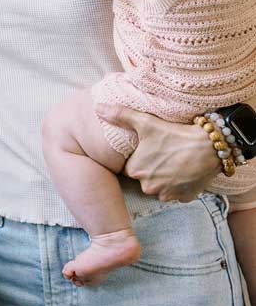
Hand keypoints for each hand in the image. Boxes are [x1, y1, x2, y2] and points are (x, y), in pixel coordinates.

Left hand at [96, 102, 219, 201]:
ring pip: (160, 187)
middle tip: (162, 154)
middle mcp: (149, 187)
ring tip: (173, 161)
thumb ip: (119, 115)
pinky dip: (179, 184)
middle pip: (144, 179)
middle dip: (151, 169)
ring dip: (164, 178)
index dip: (138, 159)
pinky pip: (177, 193)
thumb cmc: (173, 134)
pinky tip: (184, 170)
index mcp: (136, 171)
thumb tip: (97, 107)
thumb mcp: (144, 121)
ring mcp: (168, 195)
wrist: (209, 147)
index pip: (130, 168)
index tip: (147, 150)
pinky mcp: (185, 198)